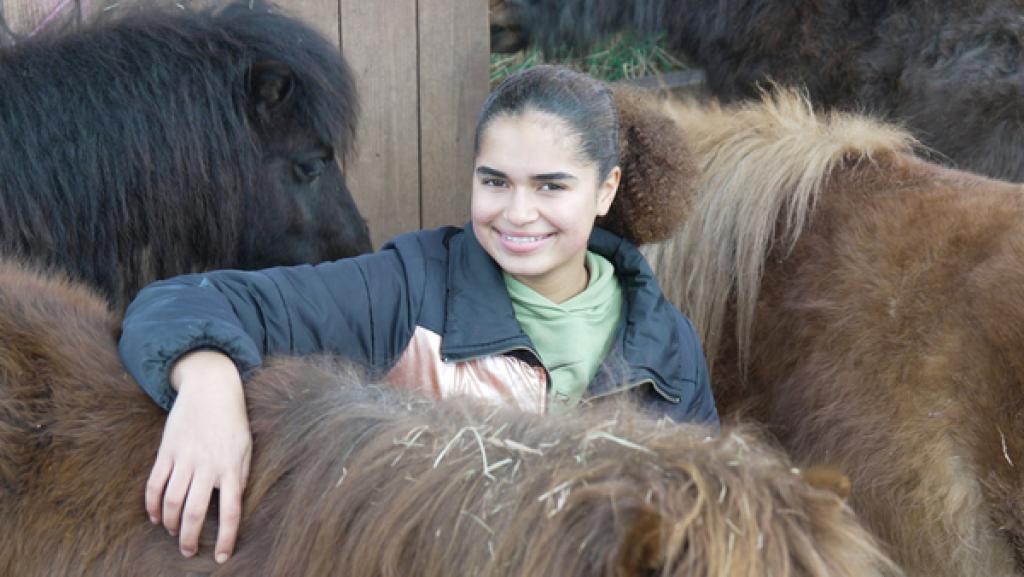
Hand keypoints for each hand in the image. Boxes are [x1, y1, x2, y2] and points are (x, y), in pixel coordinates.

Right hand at [145, 350, 251, 562]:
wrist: (211, 387)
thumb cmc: (233, 421)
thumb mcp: (245, 448)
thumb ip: (239, 477)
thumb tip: (233, 505)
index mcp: (231, 468)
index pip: (230, 511)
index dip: (225, 537)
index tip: (221, 556)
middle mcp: (207, 465)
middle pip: (193, 512)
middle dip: (189, 538)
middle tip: (188, 551)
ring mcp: (184, 457)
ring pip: (171, 501)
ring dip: (170, 523)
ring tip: (173, 533)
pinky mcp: (166, 450)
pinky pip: (154, 483)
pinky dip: (152, 504)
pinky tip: (155, 516)